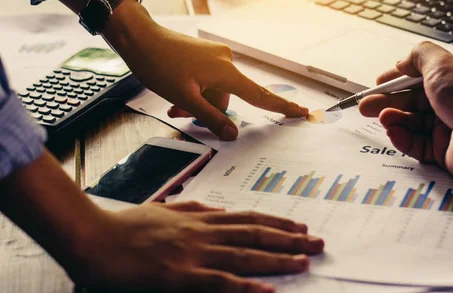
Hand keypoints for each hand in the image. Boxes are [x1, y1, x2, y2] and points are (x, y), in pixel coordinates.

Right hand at [71, 202, 323, 291]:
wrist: (95, 237)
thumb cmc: (127, 226)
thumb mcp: (165, 209)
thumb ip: (193, 208)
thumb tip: (218, 209)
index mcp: (200, 217)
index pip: (248, 218)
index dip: (277, 222)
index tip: (299, 226)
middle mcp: (204, 231)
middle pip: (255, 234)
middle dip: (289, 239)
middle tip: (318, 243)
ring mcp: (194, 252)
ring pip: (245, 255)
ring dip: (278, 259)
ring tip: (304, 262)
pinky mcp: (181, 275)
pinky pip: (220, 282)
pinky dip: (246, 286)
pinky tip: (268, 290)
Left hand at [105, 13, 307, 140]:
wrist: (139, 37)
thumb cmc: (160, 65)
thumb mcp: (185, 98)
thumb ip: (211, 118)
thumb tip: (233, 134)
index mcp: (226, 72)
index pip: (260, 95)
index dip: (282, 106)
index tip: (302, 112)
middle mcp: (226, 61)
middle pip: (228, 98)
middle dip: (209, 110)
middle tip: (180, 113)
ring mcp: (216, 56)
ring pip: (215, 91)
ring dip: (198, 102)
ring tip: (174, 105)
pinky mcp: (205, 54)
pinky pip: (208, 80)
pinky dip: (197, 91)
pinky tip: (177, 94)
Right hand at [359, 42, 452, 179]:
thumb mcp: (442, 64)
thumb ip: (420, 56)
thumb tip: (404, 59)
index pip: (421, 76)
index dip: (397, 79)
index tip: (379, 83)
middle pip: (412, 100)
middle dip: (388, 101)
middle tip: (368, 105)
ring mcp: (450, 126)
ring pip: (412, 122)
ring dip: (394, 118)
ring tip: (382, 118)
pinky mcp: (446, 150)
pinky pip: (417, 144)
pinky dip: (403, 138)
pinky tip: (394, 132)